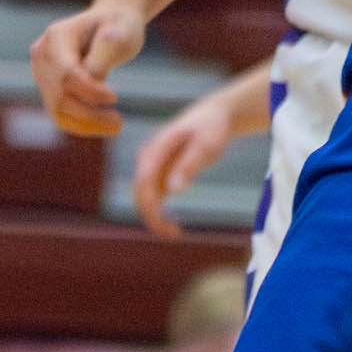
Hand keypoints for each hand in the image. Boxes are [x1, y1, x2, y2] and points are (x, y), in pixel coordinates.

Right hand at [33, 3, 144, 139]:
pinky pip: (59, 114)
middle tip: (119, 124)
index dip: (89, 91)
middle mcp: (42, 54)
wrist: (110, 23)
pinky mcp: (47, 88)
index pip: (67, 73)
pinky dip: (81, 125)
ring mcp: (41, 72)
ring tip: (116, 126)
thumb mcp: (120, 33)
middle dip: (89, 114)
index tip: (114, 98)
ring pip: (57, 110)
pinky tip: (103, 125)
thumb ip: (103, 56)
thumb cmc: (118, 26)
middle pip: (59, 95)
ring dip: (86, 124)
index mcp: (56, 35)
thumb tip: (92, 80)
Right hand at [131, 96, 241, 236]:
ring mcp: (151, 165)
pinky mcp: (158, 173)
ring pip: (143, 197)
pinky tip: (173, 225)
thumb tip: (172, 190)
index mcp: (157, 148)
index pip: (144, 181)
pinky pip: (152, 197)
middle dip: (151, 217)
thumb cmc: (211, 128)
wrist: (212, 116)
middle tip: (173, 235)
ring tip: (174, 233)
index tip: (163, 226)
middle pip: (139, 192)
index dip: (149, 206)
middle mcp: (148, 157)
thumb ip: (189, 165)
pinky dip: (158, 213)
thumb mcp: (207, 144)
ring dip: (153, 217)